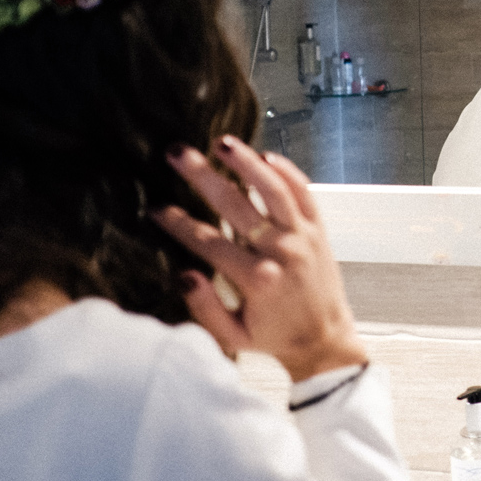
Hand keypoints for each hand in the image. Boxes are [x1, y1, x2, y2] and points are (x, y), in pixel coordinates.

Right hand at [153, 136, 366, 381]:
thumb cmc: (273, 337)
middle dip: (203, 177)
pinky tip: (265, 155)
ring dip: (247, 162)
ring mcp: (303, 237)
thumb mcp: (233, 337)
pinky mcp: (318, 229)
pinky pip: (304, 192)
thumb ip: (205, 308)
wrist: (324, 339)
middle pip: (236, 205)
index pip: (208, 242)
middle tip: (178, 153)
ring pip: (274, 190)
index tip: (156, 209)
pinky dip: (287, 171)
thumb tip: (184, 275)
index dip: (179, 224)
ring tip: (223, 142)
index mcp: (257, 280)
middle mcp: (281, 252)